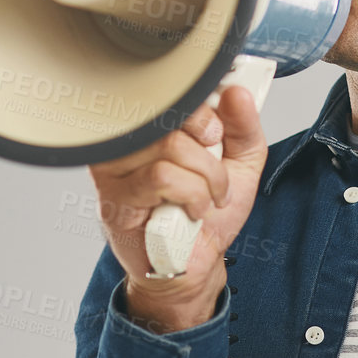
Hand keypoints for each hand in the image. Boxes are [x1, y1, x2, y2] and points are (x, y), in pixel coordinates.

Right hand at [87, 86, 267, 333]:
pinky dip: (191, 195)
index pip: (168, 92)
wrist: (196, 264)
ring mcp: (114, 170)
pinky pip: (160, 178)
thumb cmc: (207, 216)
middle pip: (170, 119)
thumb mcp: (239, 166)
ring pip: (168, 149)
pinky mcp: (114, 198)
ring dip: (204, 179)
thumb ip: (243, 128)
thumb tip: (238, 94)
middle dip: (209, 152)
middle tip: (217, 173)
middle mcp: (126, 142)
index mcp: (153, 126)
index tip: (216, 132)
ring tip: (206, 199)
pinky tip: (191, 212)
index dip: (201, 108)